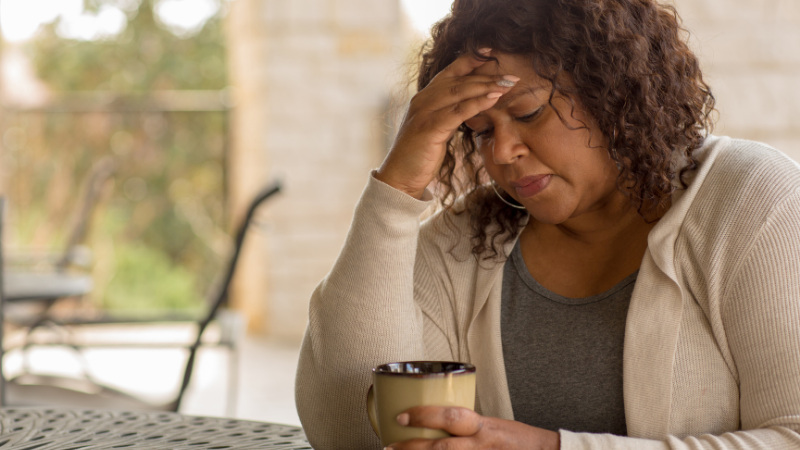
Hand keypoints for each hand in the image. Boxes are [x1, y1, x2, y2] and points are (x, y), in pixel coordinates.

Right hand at [375, 49, 518, 198]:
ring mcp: (424, 112)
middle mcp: (423, 99)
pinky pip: (457, 111)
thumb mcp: (436, 128)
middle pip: (460, 80)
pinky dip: (477, 103)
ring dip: (487, 86)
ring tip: (509, 84)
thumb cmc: (419, 155)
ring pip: (460, 92)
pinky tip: (494, 99)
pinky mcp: (429, 128)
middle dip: (488, 76)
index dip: (472, 59)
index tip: (493, 52)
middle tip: (512, 76)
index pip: (451, 71)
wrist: (399, 178)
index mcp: (424, 97)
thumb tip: (472, 107)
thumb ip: (450, 114)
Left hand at [386, 406, 559, 449]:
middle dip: (412, 449)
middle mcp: (481, 446)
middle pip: (442, 449)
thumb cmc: (517, 440)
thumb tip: (434, 423)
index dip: (424, 416)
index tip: (401, 416)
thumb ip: (466, 426)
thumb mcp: (491, 426)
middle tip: (388, 447)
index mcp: (482, 427)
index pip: (450, 418)